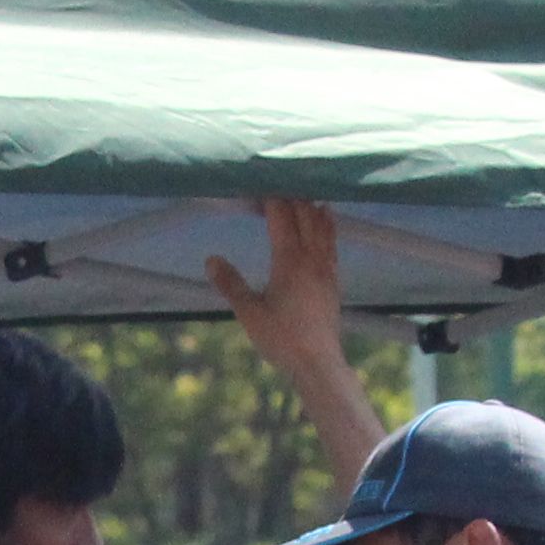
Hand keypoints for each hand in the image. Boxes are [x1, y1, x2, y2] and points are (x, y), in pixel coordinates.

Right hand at [203, 197, 347, 379]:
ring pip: (322, 223)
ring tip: (301, 190)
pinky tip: (326, 216)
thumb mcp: (249, 313)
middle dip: (290, 195)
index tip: (257, 184)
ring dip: (310, 204)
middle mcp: (311, 257)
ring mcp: (326, 266)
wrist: (317, 361)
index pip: (281, 215)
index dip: (270, 196)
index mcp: (289, 260)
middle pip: (304, 212)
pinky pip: (332, 239)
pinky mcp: (333, 278)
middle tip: (275, 183)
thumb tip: (211, 259)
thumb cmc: (281, 339)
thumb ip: (230, 284)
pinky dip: (327, 222)